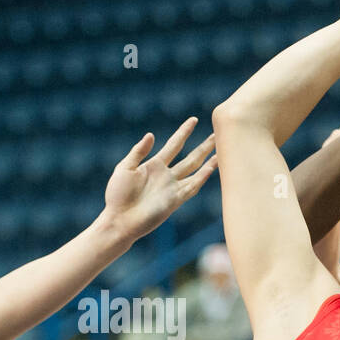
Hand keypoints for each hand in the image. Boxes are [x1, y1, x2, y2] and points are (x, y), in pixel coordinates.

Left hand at [102, 117, 215, 242]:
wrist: (119, 220)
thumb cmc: (117, 196)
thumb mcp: (124, 168)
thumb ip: (138, 151)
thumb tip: (151, 135)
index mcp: (154, 165)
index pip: (174, 145)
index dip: (184, 132)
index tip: (193, 120)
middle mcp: (167, 176)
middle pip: (191, 158)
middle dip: (204, 146)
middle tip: (217, 135)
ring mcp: (172, 188)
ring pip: (195, 171)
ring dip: (209, 162)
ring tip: (222, 152)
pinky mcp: (174, 201)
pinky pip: (191, 187)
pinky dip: (202, 177)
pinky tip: (211, 168)